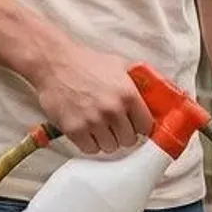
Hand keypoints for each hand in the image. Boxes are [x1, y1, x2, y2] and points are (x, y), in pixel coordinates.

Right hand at [28, 39, 152, 153]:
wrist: (54, 63)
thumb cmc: (86, 62)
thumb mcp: (119, 65)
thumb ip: (139, 81)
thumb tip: (157, 93)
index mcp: (128, 94)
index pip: (146, 126)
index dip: (140, 126)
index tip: (135, 126)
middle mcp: (113, 109)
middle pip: (129, 140)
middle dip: (123, 133)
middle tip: (115, 125)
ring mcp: (93, 121)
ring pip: (111, 147)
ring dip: (106, 139)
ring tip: (99, 126)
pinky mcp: (74, 129)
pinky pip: (90, 149)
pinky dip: (89, 143)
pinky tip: (87, 130)